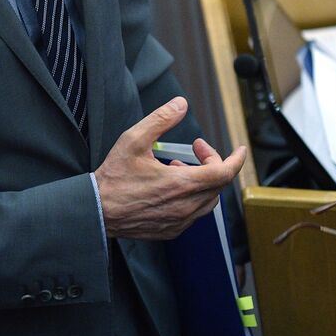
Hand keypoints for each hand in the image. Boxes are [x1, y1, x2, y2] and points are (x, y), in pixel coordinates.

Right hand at [95, 97, 247, 239]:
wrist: (95, 211)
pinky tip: (171, 187)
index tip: (240, 150)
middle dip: (212, 162)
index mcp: (182, 184)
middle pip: (217, 184)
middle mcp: (185, 206)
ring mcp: (178, 222)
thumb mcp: (134, 139)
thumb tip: (181, 105)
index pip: (224, 173)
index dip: (236, 159)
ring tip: (179, 167)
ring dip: (202, 180)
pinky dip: (191, 197)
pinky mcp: (169, 231)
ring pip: (207, 200)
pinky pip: (193, 214)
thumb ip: (161, 119)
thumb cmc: (113, 178)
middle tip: (196, 149)